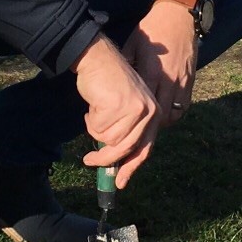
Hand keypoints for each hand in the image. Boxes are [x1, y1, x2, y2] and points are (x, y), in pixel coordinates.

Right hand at [74, 34, 160, 184]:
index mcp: (153, 114)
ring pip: (109, 140)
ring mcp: (135, 109)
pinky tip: (92, 105)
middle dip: (104, 158)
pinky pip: (98, 128)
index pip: (144, 149)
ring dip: (96, 129)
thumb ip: (126, 133)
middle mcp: (149, 112)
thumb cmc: (108, 84)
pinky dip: (90, 120)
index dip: (130, 167)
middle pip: (125, 149)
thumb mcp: (125, 109)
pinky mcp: (118, 106)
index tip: (119, 183)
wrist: (98, 59)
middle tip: (88, 160)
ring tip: (94, 113)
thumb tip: (116, 166)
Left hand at [127, 0, 198, 128]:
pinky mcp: (191, 79)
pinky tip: (164, 112)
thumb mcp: (132, 44)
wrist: (179, 14)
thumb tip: (113, 83)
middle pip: (159, 116)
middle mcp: (168, 80)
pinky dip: (174, 113)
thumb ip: (126, 65)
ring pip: (173, 114)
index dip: (133, 119)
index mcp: (151, 71)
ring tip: (150, 123)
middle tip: (135, 129)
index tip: (123, 123)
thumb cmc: (152, 28)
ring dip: (162, 122)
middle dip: (147, 127)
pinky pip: (184, 106)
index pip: (142, 105)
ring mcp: (182, 81)